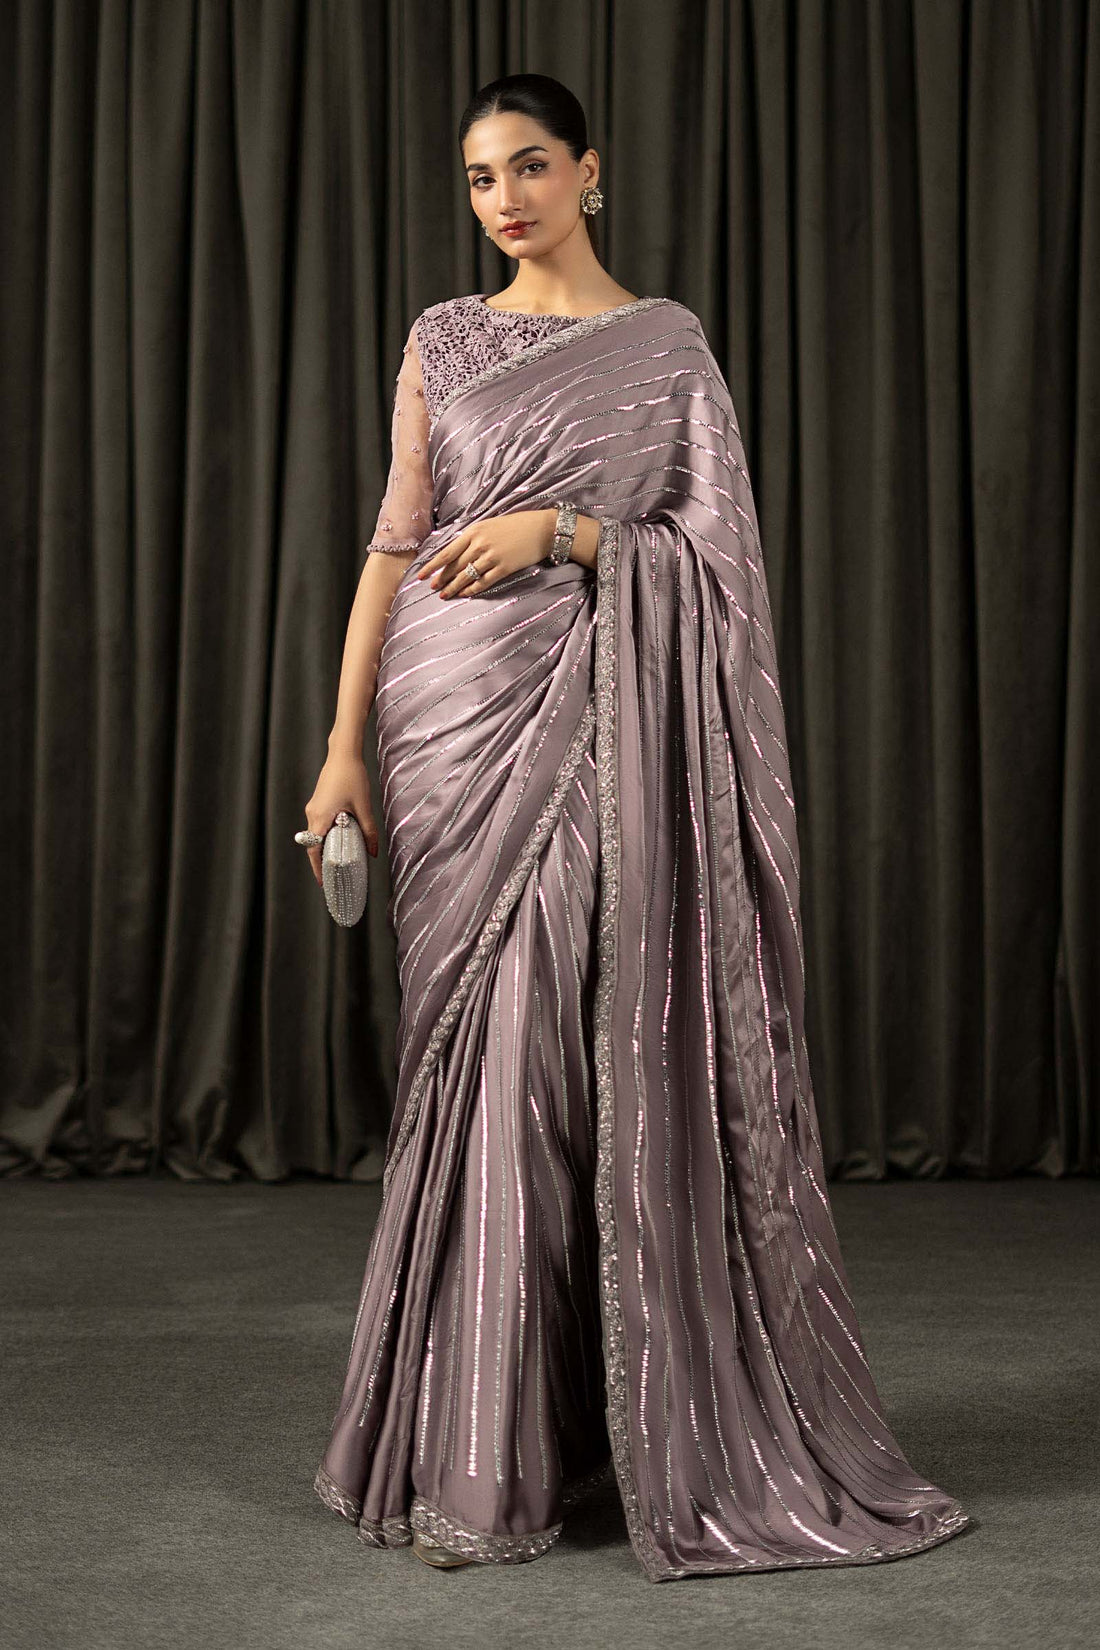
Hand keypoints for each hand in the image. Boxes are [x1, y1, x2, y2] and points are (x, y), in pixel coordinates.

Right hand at [301, 752, 377, 888]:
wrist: (343, 754)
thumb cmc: (352, 776)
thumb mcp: (363, 806)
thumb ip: (369, 830)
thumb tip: (374, 852)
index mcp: (320, 817)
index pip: (314, 850)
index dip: (318, 867)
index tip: (324, 881)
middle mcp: (312, 813)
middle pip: (314, 843)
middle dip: (322, 860)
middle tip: (334, 875)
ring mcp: (314, 807)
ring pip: (316, 833)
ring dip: (325, 846)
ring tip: (339, 860)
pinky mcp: (318, 802)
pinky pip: (319, 824)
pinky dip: (327, 834)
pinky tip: (341, 838)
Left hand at [414, 509, 555, 597]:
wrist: (542, 529)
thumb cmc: (516, 525)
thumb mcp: (490, 524)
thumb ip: (473, 537)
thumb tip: (456, 551)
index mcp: (474, 532)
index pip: (447, 552)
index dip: (432, 566)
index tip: (421, 575)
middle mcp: (480, 545)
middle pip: (454, 566)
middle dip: (441, 579)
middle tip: (432, 588)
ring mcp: (492, 557)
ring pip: (466, 576)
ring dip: (453, 587)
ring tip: (444, 595)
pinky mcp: (504, 568)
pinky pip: (484, 582)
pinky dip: (472, 589)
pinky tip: (465, 594)